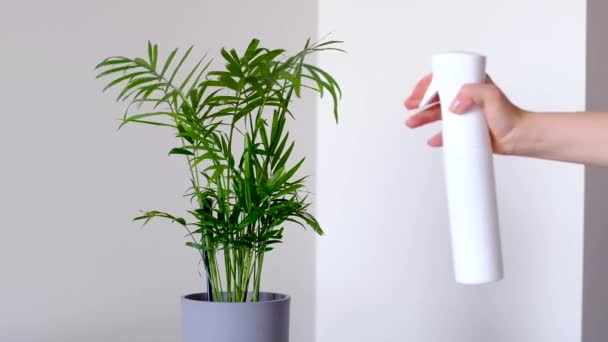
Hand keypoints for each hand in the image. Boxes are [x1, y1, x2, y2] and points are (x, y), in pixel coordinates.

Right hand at [404, 74, 525, 154]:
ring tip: (412, 123)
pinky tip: (431, 140)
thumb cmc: (510, 116)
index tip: (419, 96)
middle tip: (409, 106)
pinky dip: (437, 136)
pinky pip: (447, 132)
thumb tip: (453, 104)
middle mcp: (465, 97)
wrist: (518, 137)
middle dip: (420, 101)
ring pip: (438, 113)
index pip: (443, 79)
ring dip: (423, 117)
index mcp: (470, 84)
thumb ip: (474, 92)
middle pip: (436, 96)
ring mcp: (464, 113)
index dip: (427, 86)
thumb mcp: (491, 96)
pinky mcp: (466, 129)